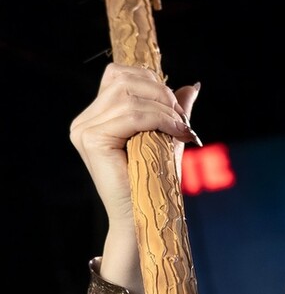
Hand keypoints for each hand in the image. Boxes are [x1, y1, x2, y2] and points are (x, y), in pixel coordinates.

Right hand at [70, 62, 200, 227]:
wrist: (145, 218)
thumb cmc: (155, 182)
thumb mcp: (167, 137)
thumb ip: (173, 110)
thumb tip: (192, 85)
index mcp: (96, 117)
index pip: (119, 76)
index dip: (151, 83)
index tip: (177, 109)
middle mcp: (84, 121)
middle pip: (122, 80)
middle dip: (160, 93)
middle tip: (181, 118)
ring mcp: (84, 130)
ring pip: (128, 96)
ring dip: (163, 108)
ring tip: (180, 127)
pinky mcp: (92, 140)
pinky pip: (130, 116)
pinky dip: (158, 120)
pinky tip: (175, 132)